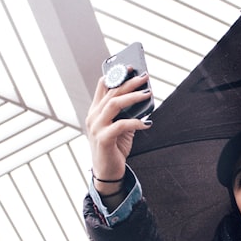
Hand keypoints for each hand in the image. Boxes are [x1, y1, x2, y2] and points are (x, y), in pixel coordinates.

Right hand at [85, 69, 152, 195]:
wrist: (107, 173)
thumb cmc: (115, 148)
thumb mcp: (121, 127)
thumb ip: (127, 113)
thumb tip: (143, 98)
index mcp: (95, 112)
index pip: (102, 87)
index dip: (115, 75)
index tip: (129, 67)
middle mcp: (93, 117)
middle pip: (111, 93)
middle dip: (129, 82)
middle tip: (144, 77)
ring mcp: (96, 128)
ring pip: (114, 104)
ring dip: (133, 97)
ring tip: (148, 93)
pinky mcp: (104, 139)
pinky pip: (121, 125)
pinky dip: (136, 122)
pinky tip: (148, 123)